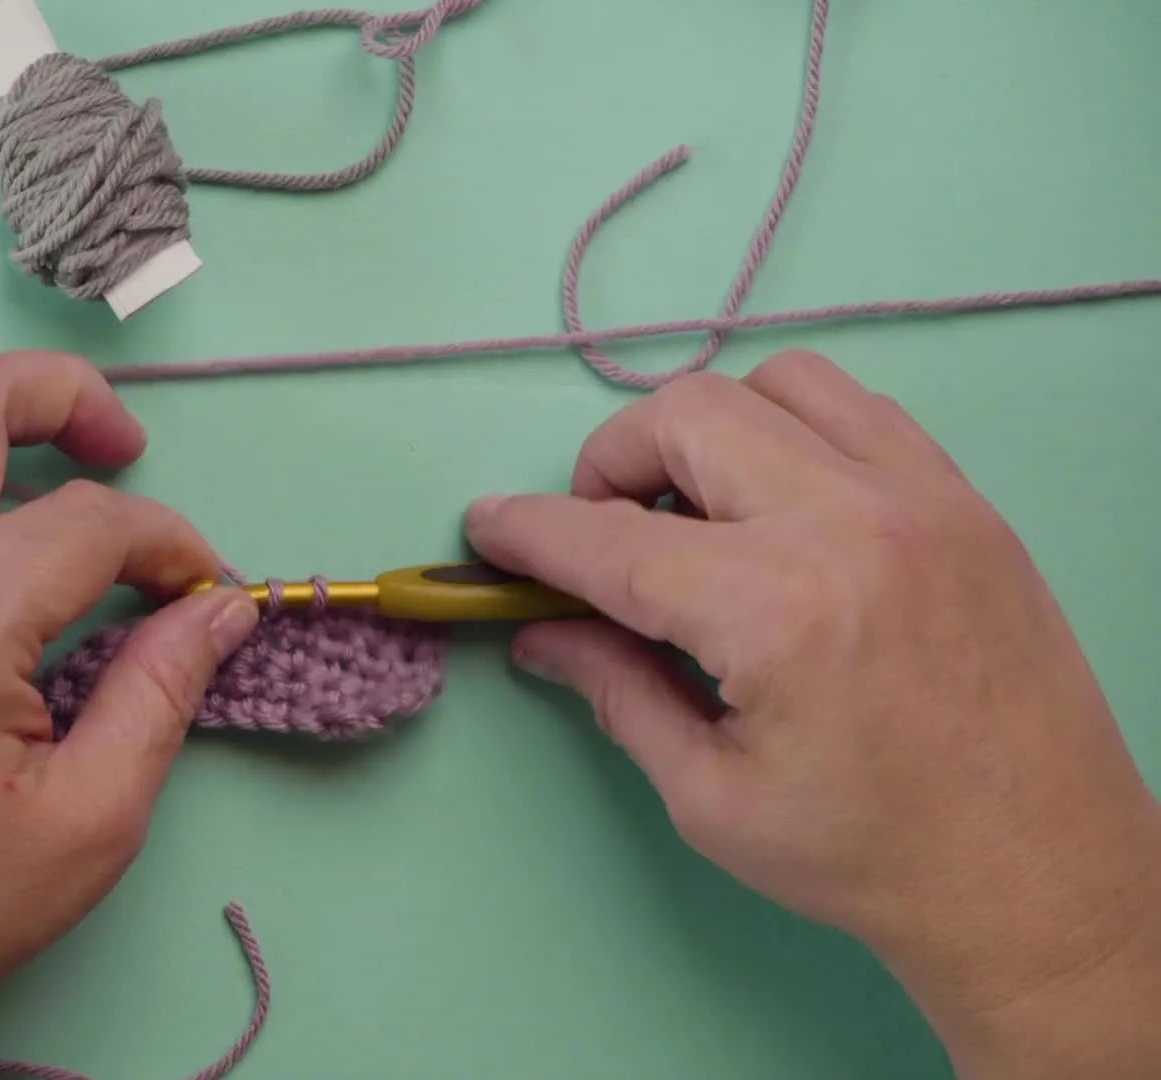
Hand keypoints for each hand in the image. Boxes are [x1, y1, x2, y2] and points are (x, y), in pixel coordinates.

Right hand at [467, 351, 1160, 1077]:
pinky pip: (858, 408)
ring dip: (707, 433)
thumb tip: (539, 631)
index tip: (486, 530)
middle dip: (610, 466)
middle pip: (685, 418)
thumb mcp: (710, 796)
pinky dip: (793, 432)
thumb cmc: (868, 857)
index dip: (529, 532)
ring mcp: (922, 499)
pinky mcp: (966, 501)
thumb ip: (616, 691)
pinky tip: (780, 505)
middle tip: (602, 538)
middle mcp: (849, 525)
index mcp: (775, 611)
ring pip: (774, 385)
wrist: (1041, 875)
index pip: (611, 539)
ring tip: (697, 513)